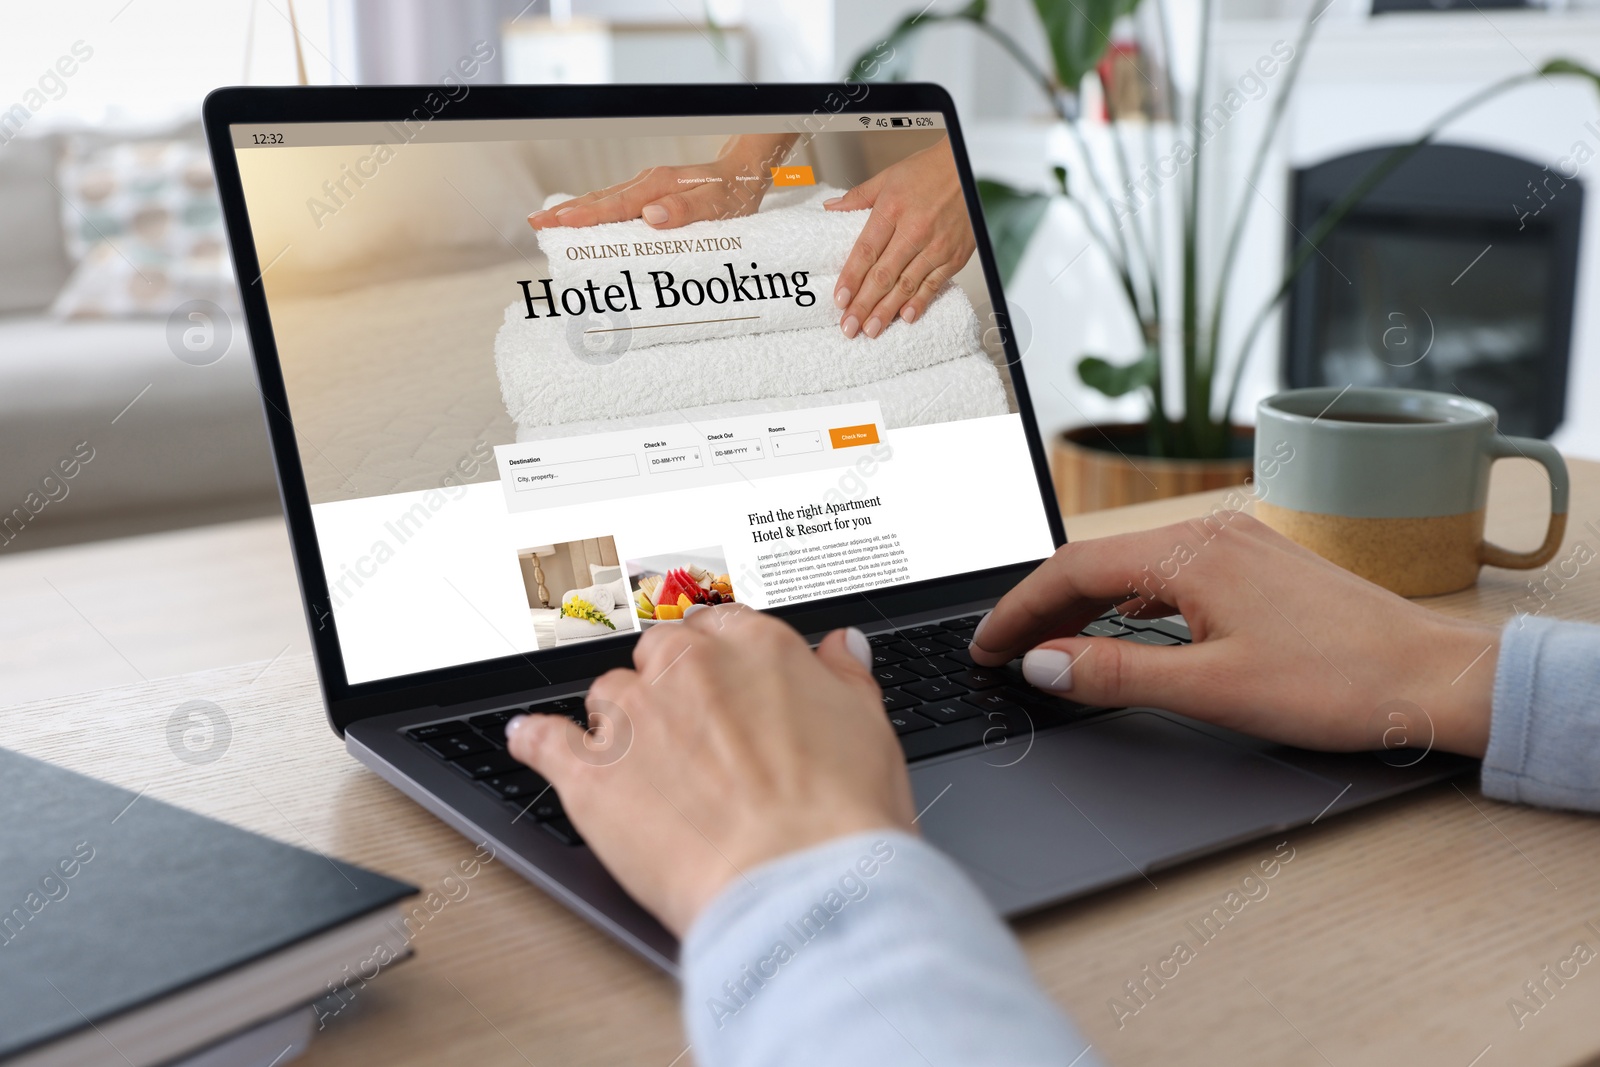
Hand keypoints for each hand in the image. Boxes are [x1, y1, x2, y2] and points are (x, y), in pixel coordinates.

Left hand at [505, 605, 914, 936]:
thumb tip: (842, 647)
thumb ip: (844, 678)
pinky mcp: (590, 772)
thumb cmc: (841, 820)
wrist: (799, 887)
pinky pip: (545, 740)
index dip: (719, 664)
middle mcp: (689, 667)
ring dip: (619, 723)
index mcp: (756, 648)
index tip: (721, 689)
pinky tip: (533, 743)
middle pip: (658, 656)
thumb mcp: (870, 731)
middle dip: (669, 689)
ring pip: (607, 696)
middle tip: (689, 736)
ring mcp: (634, 716)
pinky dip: (537, 742)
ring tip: (639, 766)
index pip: (719, 628)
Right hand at [528, 133, 798, 230]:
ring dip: (576, 211)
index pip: (615, 204)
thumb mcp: (719, 206)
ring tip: (548, 222)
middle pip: (600, 199)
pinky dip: (594, 211)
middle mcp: (648, 185)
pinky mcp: (649, 194)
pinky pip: (616, 203)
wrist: (745, 173)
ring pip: (604, 199)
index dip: (585, 215)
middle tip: (536, 224)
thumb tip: (652, 216)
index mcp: (659, 188)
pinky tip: (581, 221)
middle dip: (567, 212)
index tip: (558, 222)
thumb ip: (687, 211)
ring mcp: (646, 188)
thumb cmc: (733, 193)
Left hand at [826, 142, 976, 337]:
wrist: (971, 167)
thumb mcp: (888, 177)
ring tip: (870, 330)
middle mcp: (914, 230)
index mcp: (891, 210)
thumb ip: (858, 197)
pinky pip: (934, 284)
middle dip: (863, 305)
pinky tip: (905, 318)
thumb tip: (829, 208)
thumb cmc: (930, 171)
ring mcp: (936, 246)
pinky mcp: (954, 256)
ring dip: (887, 311)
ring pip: (906, 286)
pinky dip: (919, 303)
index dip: (851, 278)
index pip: (865, 251)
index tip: (839, 300)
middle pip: (883, 276)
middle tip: (848, 328)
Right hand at [970, 514, 1498, 757]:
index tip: (987, 647)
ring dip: (1083, 602)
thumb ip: (1115, 674)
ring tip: (1050, 642)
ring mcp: (1237, 544)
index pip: (1072, 570)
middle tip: (1003, 649)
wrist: (1434, 678)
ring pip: (1132, 567)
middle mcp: (1210, 532)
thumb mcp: (1212, 688)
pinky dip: (1128, 601)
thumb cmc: (1338, 683)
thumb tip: (1043, 663)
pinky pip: (1169, 573)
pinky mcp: (1258, 564)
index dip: (1019, 611)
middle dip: (1041, 606)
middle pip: (1096, 562)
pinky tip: (1122, 626)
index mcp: (1191, 552)